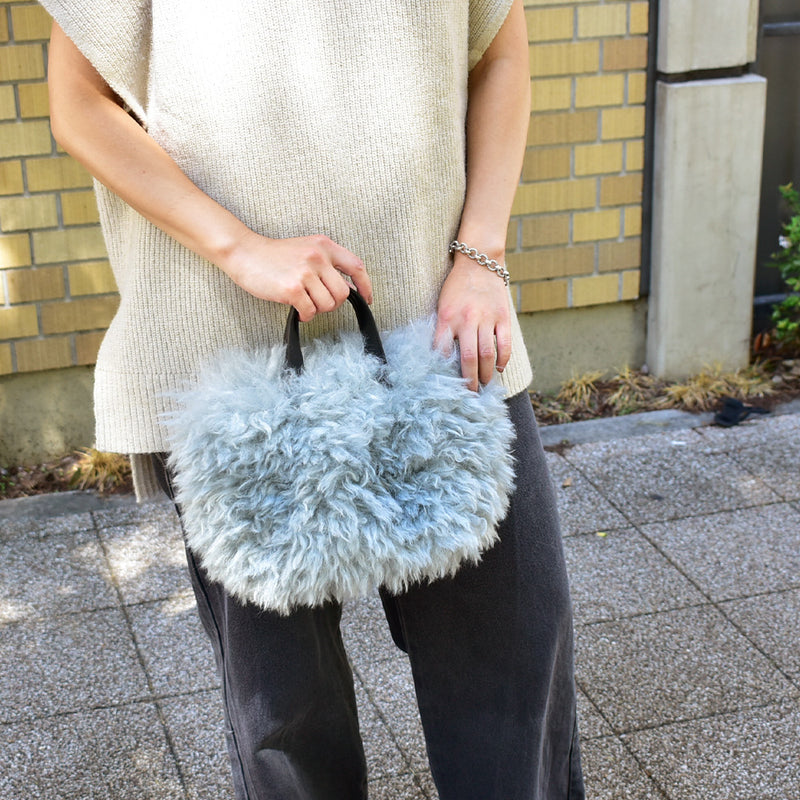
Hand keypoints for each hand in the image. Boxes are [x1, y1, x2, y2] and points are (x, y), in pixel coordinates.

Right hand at [224, 231, 371, 320]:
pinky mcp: (292, 288)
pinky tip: (297, 310)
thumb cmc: (275, 256)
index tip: (367, 298)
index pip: (356, 267)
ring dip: (317, 310)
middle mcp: (318, 257)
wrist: (245, 253)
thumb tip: (349, 289)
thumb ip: (327, 265)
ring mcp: (305, 273)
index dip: (366, 286)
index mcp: (324, 245)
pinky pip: (311, 311)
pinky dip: (306, 315)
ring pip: (328, 304)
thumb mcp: (306, 250)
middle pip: (343, 293)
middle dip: (333, 304)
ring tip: (304, 303)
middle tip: (318, 303)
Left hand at [434, 253, 511, 390]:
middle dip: (469, 381)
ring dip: (486, 374)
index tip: (445, 386)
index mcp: (447, 318)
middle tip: (469, 395)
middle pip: (468, 359)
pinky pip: (504, 344)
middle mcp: (467, 319)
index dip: (444, 372)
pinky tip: (499, 368)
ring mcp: (487, 318)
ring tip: (484, 385)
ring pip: (487, 354)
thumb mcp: (442, 307)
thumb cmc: (455, 288)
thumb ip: (443, 330)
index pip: (442, 352)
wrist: (478, 262)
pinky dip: (502, 359)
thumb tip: (443, 360)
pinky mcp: (503, 316)